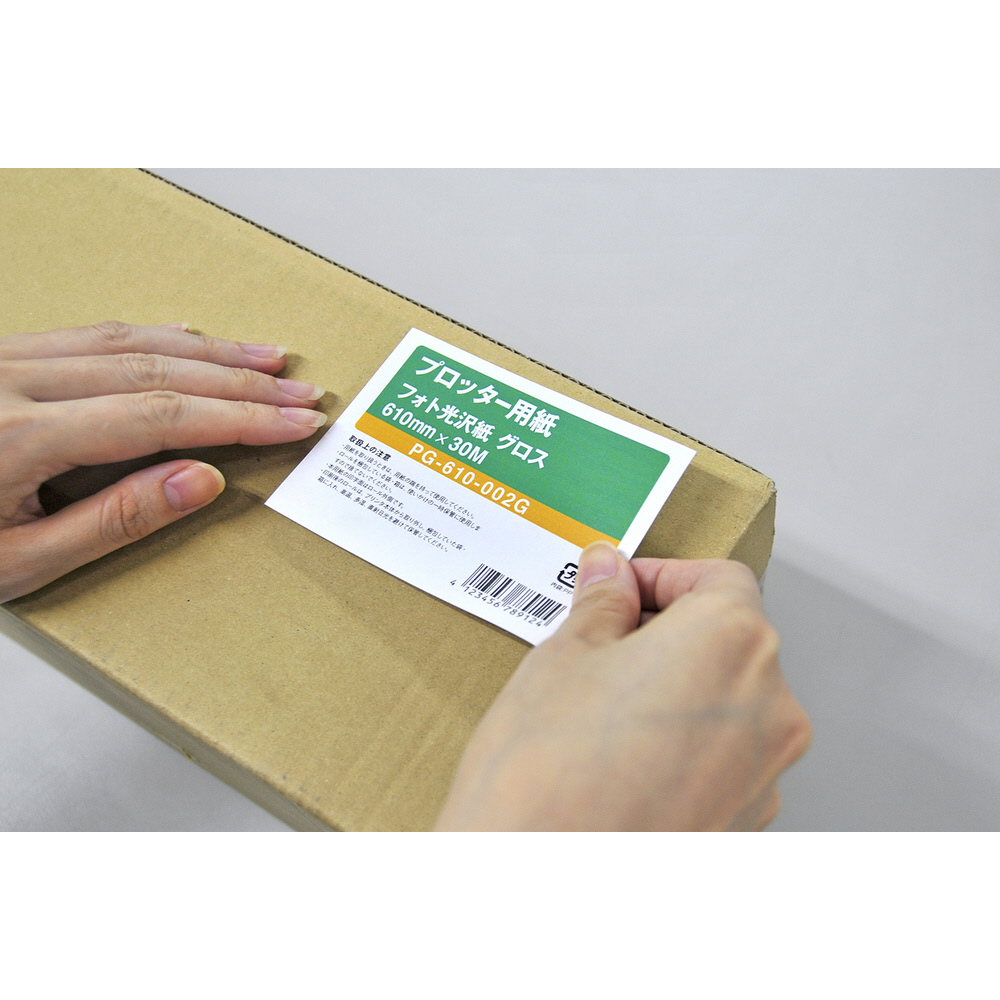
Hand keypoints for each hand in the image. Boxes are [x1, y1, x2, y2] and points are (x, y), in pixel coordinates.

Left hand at [0, 321, 327, 601]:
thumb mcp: (15, 562)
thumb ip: (114, 519)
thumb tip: (201, 480)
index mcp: (19, 436)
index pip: (160, 415)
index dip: (238, 417)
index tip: (294, 422)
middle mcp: (13, 381)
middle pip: (156, 367)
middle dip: (239, 381)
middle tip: (300, 392)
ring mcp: (3, 359)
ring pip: (126, 339)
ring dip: (207, 348)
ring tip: (266, 356)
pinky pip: (87, 332)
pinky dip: (150, 334)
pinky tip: (185, 337)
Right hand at [435, 543, 810, 829]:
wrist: (538, 884)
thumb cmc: (549, 774)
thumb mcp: (564, 657)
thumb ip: (601, 604)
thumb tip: (610, 574)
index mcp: (732, 642)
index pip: (719, 578)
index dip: (662, 575)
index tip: (619, 588)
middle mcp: (768, 707)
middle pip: (728, 638)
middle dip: (666, 631)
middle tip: (600, 644)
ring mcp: (762, 773)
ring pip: (726, 700)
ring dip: (675, 687)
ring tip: (601, 706)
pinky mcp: (743, 821)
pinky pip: (721, 757)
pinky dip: (682, 742)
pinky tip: (619, 755)